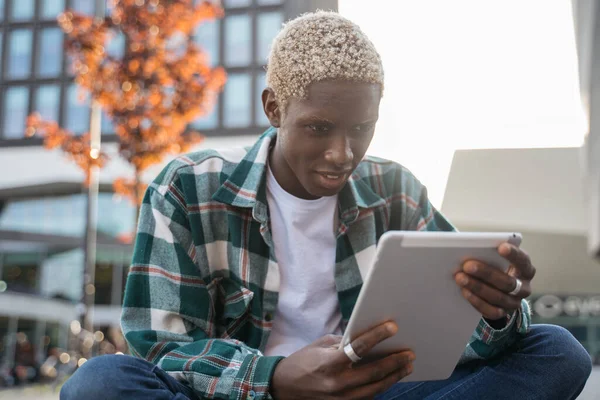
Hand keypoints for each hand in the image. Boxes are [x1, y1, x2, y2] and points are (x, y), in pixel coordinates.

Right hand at [270, 322, 414, 399]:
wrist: (283, 388)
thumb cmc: (302, 362)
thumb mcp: (320, 345)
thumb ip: (343, 343)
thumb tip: (367, 339)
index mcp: (330, 362)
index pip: (360, 347)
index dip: (378, 335)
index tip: (393, 327)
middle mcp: (337, 383)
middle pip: (374, 372)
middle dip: (395, 361)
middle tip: (409, 353)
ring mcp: (341, 398)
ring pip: (375, 388)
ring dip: (393, 377)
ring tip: (407, 366)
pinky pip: (367, 398)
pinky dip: (380, 387)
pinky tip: (390, 378)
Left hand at [454, 243, 535, 320]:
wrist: (498, 288)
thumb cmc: (497, 266)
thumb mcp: (498, 258)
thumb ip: (491, 252)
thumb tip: (472, 247)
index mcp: (526, 269)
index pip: (523, 260)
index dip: (513, 254)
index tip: (501, 247)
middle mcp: (524, 287)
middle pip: (507, 282)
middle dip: (486, 273)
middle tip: (467, 266)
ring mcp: (515, 302)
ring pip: (498, 297)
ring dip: (477, 287)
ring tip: (460, 278)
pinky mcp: (503, 312)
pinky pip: (491, 311)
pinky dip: (477, 302)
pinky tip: (465, 291)